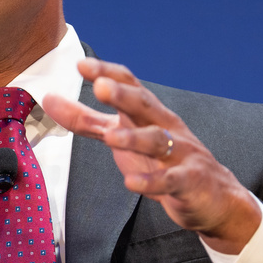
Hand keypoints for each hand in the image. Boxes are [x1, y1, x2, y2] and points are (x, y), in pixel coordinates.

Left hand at [43, 58, 259, 253]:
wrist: (213, 198)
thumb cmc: (161, 161)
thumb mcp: (121, 136)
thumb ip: (86, 120)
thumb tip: (49, 99)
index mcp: (148, 113)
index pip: (130, 84)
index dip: (107, 72)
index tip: (82, 65)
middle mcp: (165, 126)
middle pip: (144, 105)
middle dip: (123, 95)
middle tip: (100, 87)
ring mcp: (180, 153)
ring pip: (157, 140)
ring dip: (134, 138)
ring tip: (111, 138)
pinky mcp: (189, 181)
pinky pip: (170, 180)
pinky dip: (151, 182)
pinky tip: (131, 183)